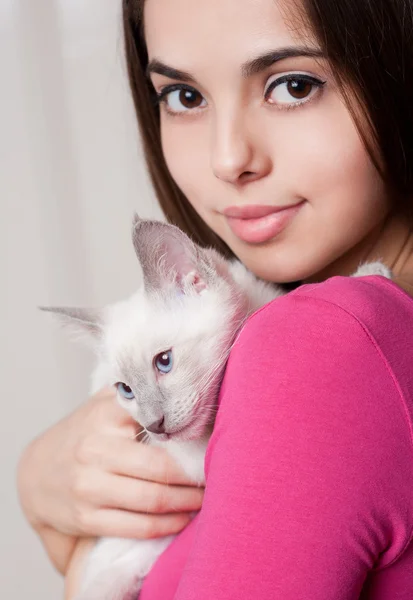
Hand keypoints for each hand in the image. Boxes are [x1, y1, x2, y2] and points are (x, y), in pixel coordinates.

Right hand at [17, 388, 204, 542]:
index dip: (191, 438)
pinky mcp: (86, 517)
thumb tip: (184, 388)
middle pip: (161, 470)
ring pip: (152, 501)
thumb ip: (137, 395)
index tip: (213, 444)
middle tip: (217, 477)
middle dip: (195, 478)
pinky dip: (166, 526)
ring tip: (205, 500)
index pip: (158, 425)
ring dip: (186, 504)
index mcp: (106, 415)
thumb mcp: (104, 403)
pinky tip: (182, 519)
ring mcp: (88, 486)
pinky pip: (136, 526)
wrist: (37, 471)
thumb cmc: (85, 432)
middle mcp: (95, 449)